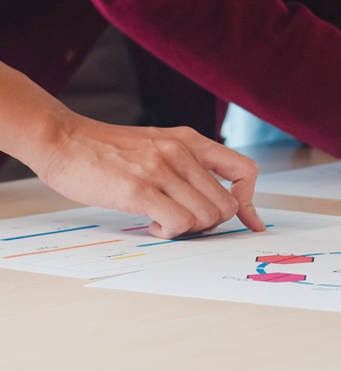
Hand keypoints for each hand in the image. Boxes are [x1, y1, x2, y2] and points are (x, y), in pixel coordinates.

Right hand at [30, 118, 264, 239]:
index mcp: (190, 140)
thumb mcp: (157, 144)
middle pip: (226, 205)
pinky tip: (151, 223)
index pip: (244, 170)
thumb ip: (185, 165)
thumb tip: (209, 199)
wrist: (61, 138)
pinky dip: (170, 232)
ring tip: (162, 220)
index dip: (250, 202)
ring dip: (188, 229)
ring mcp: (161, 170)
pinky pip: (179, 223)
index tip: (247, 222)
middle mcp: (182, 152)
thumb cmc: (105, 149)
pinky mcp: (139, 189)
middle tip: (183, 222)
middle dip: (210, 224)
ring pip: (207, 217)